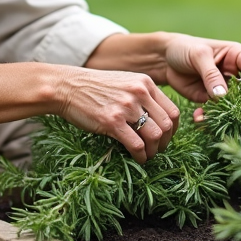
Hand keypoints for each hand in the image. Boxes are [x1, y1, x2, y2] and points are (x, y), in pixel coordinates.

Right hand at [52, 66, 179, 163]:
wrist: (66, 87)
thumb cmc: (93, 87)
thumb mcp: (123, 82)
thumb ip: (141, 95)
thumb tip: (156, 118)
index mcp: (145, 83)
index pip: (173, 110)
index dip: (173, 129)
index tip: (165, 137)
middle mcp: (139, 93)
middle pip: (167, 125)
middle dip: (165, 142)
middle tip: (157, 149)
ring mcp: (126, 107)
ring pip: (155, 136)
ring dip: (154, 151)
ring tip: (147, 155)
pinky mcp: (112, 121)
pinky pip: (137, 145)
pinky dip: (141, 156)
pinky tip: (138, 158)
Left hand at [157, 33, 240, 120]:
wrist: (164, 59)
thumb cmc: (184, 48)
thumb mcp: (198, 55)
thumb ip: (211, 74)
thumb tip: (222, 96)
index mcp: (237, 56)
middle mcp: (235, 73)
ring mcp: (224, 88)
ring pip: (234, 104)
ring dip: (226, 114)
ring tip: (213, 117)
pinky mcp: (211, 99)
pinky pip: (215, 111)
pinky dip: (209, 117)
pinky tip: (199, 117)